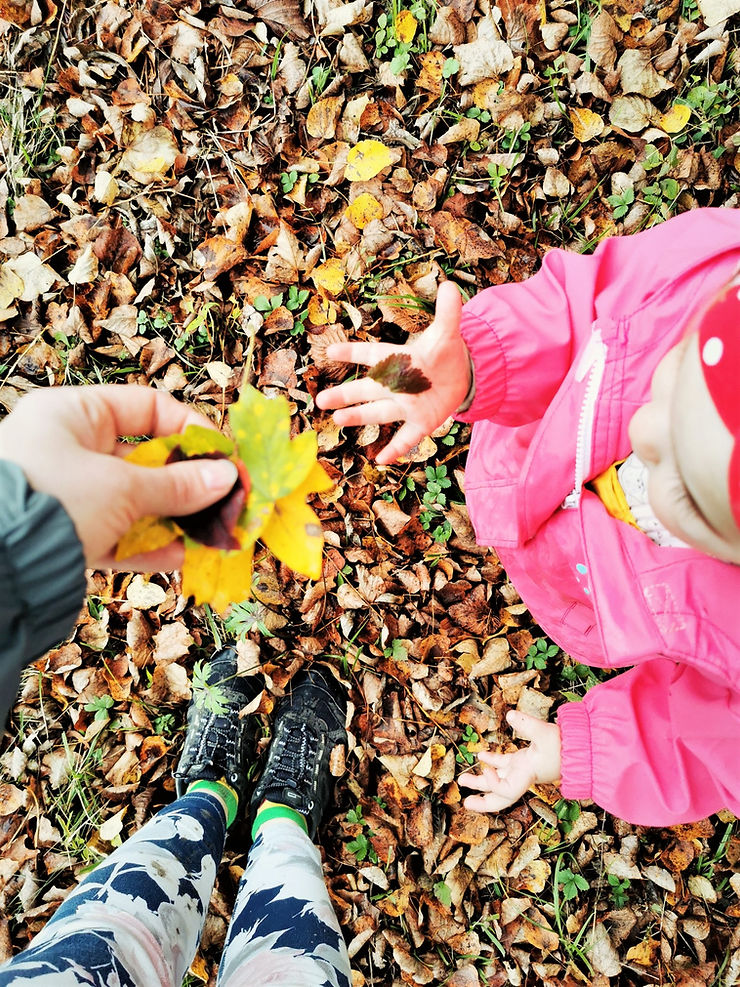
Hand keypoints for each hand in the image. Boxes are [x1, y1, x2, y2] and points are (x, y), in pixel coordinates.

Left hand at [0, 385, 237, 569]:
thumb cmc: (53, 498)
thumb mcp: (123, 488)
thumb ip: (179, 484)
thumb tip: (226, 477)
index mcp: (72, 415)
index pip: (146, 407)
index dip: (190, 428)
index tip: (224, 454)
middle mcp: (65, 449)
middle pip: (143, 459)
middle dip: (188, 481)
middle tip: (225, 498)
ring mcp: (64, 493)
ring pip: (131, 501)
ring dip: (172, 517)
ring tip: (208, 532)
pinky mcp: (63, 534)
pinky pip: (113, 534)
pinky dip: (146, 545)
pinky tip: (180, 556)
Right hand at [316, 281, 469, 463]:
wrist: (462, 376)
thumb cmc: (445, 353)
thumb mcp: (448, 332)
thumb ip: (447, 312)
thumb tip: (449, 285)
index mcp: (398, 361)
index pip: (373, 354)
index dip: (354, 352)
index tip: (331, 351)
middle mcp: (396, 385)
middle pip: (367, 389)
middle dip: (345, 395)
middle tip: (320, 400)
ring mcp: (407, 406)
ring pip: (379, 413)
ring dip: (360, 417)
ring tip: (337, 420)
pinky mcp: (421, 422)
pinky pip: (406, 438)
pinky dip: (395, 449)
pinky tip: (381, 459)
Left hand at [458, 711, 561, 812]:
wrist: (579, 748)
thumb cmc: (565, 744)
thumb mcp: (546, 733)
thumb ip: (528, 725)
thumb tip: (510, 715)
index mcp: (528, 776)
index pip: (507, 791)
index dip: (493, 783)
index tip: (484, 765)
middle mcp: (523, 777)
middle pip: (502, 798)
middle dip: (484, 802)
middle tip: (465, 803)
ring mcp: (523, 770)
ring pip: (499, 781)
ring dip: (481, 781)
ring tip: (463, 780)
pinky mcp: (524, 761)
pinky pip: (504, 765)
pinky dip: (492, 762)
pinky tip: (480, 755)